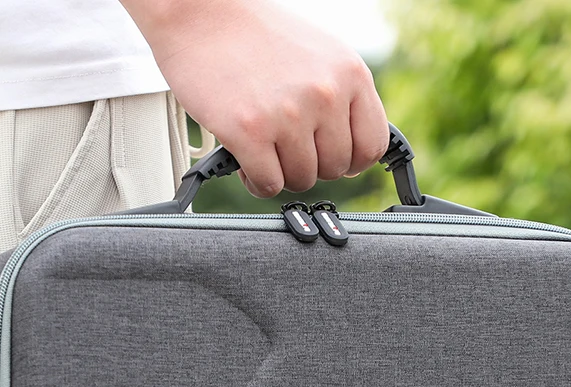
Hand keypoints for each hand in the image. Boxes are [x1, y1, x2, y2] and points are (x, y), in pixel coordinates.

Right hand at [120, 0, 390, 196]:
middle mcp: (325, 94)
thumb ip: (341, 98)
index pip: (371, 146)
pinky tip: (246, 159)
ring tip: (264, 144)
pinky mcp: (250, 132)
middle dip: (310, 164)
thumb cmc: (255, 35)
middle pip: (334, 169)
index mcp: (350, 74)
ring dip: (280, 172)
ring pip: (301, 180)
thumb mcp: (319, 56)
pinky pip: (269, 185)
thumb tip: (353, 151)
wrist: (199, 10)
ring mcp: (288, 114)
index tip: (330, 156)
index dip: (351, 161)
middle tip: (286, 144)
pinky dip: (256, 181)